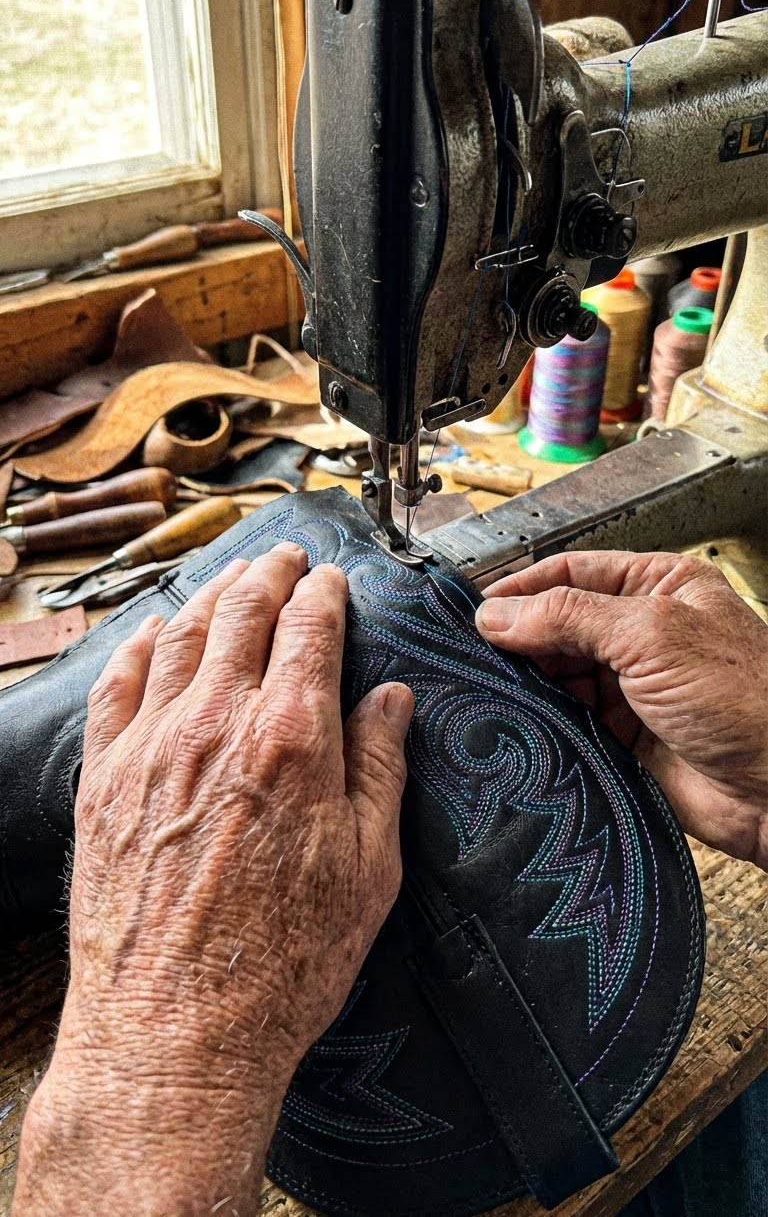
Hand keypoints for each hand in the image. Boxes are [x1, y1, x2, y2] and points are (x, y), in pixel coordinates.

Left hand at [14, 544, 413, 1215]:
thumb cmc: (283, 964)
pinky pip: (117, 686)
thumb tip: (391, 701)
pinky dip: (138, 646)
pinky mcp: (104, 781)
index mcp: (290, 739)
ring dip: (210, 594)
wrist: (176, 1035)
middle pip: (241, 616)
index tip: (331, 580)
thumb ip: (378, 769)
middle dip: (268, 575)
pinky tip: (152, 630)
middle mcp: (215, 726)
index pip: (308, 631)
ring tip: (231, 575)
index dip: (323, 595)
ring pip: (180, 637)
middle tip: (284, 555)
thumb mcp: (368, 870)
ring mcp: (150, 749)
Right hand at [476, 551, 766, 868]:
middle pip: (559, 622)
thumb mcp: (651, 634)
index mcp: (659, 585)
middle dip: (519, 635)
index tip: (478, 608)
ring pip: (557, 673)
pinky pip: (566, 720)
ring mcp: (631, 684)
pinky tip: (519, 719)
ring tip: (494, 685)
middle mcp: (642, 631)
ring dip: (527, 680)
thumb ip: (570, 616)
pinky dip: (541, 720)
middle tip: (478, 652)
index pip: (573, 571)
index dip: (523, 587)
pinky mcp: (622, 735)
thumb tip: (501, 613)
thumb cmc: (747, 699)